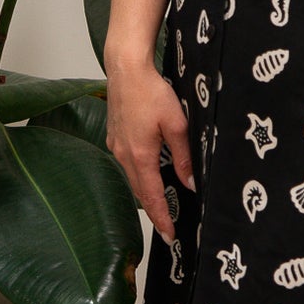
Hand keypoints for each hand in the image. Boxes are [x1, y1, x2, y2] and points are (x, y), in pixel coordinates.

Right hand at [106, 62, 194, 244]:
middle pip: (139, 191)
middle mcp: (123, 154)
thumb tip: (190, 182)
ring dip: (146, 192)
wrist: (126, 69)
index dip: (161, 218)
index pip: (151, 196)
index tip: (169, 235)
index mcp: (140, 155)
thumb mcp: (177, 124)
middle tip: (167, 227)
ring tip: (160, 205)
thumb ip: (184, 155)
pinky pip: (127, 163)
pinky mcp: (114, 137)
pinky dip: (139, 175)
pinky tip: (148, 174)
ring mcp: (115, 146)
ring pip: (132, 178)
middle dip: (154, 210)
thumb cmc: (151, 91)